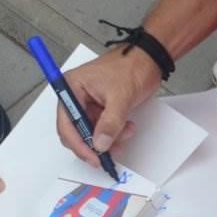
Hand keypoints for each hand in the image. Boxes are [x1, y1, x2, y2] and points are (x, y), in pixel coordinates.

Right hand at [54, 47, 159, 167]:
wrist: (150, 59)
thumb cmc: (132, 66)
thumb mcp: (121, 97)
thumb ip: (110, 123)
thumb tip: (99, 144)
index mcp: (73, 86)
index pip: (66, 122)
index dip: (78, 143)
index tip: (92, 157)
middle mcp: (77, 95)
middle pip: (76, 130)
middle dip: (94, 142)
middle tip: (108, 153)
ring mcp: (89, 102)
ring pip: (91, 132)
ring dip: (108, 138)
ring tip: (126, 132)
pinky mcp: (101, 107)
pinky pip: (102, 128)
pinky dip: (114, 133)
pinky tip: (127, 128)